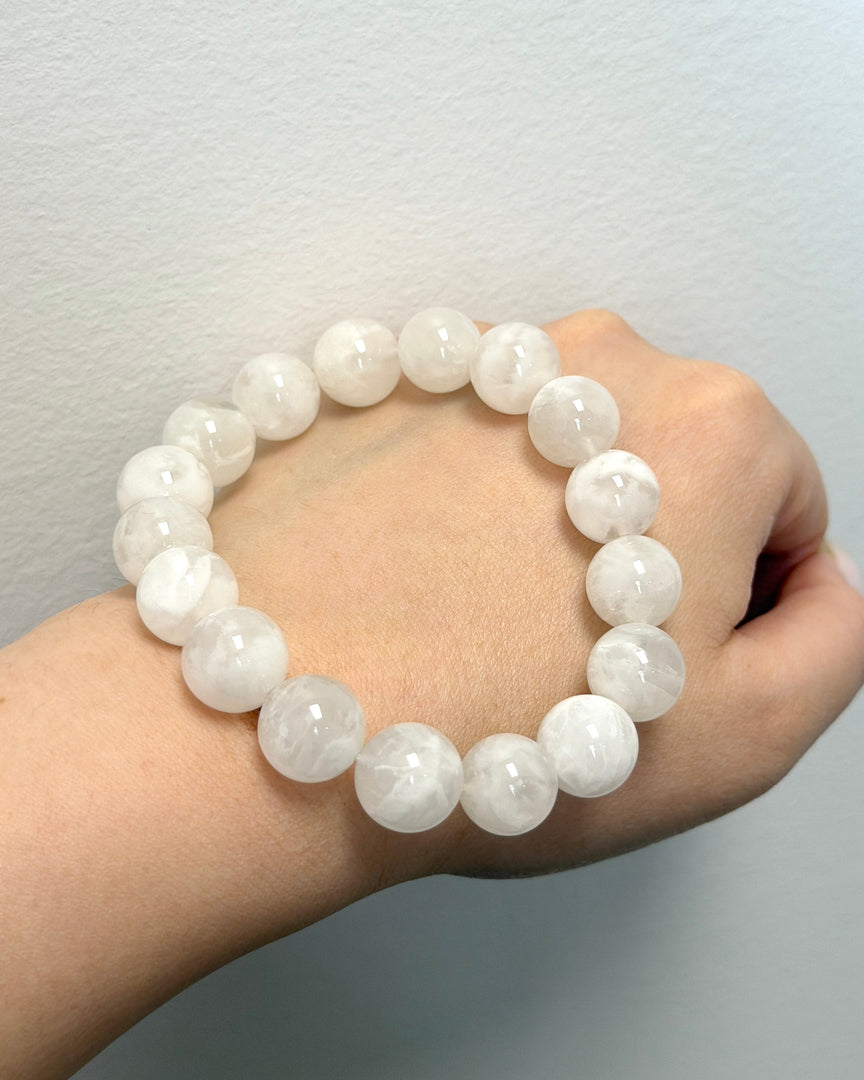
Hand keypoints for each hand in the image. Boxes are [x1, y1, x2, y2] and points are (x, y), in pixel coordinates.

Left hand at [209, 308, 863, 883]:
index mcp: (711, 422)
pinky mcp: (378, 384)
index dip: (741, 604)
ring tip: (482, 617)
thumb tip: (819, 582)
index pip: (787, 507)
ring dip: (546, 527)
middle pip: (670, 469)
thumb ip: (838, 637)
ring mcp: (475, 361)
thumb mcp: (753, 727)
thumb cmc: (517, 726)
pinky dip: (459, 501)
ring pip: (562, 456)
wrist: (287, 708)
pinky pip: (463, 446)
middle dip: (643, 560)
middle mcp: (597, 357)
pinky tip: (419, 576)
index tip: (660, 663)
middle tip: (567, 649)